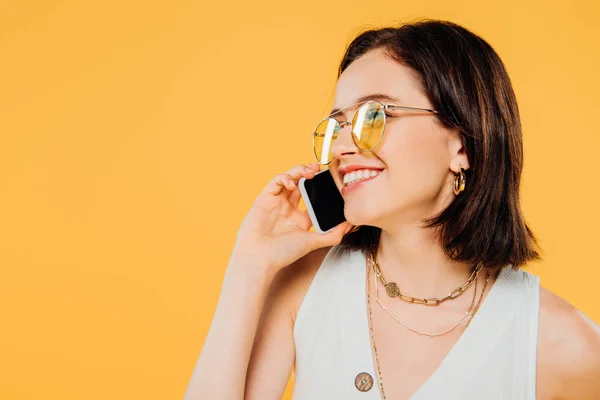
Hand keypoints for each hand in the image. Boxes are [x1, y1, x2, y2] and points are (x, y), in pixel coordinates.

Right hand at [231, 163, 352, 275]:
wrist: (259, 258)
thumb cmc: (282, 253)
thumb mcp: (313, 242)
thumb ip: (332, 235)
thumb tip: (350, 223)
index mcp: (300, 218)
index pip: (312, 196)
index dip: (320, 187)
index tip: (331, 182)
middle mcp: (288, 208)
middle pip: (301, 183)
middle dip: (310, 173)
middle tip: (320, 169)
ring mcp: (276, 202)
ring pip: (289, 178)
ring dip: (299, 170)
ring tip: (310, 171)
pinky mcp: (264, 198)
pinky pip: (275, 181)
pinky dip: (285, 177)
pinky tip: (292, 183)